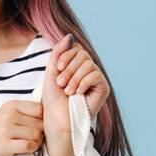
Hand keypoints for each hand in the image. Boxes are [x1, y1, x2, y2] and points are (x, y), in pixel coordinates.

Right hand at [0, 97, 44, 155]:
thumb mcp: (6, 117)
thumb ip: (24, 113)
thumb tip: (51, 113)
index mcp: (11, 105)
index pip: (40, 109)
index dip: (42, 120)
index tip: (35, 128)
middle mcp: (8, 115)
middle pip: (40, 123)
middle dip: (40, 133)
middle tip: (31, 139)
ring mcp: (5, 129)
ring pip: (36, 135)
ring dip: (36, 142)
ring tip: (28, 145)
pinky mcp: (4, 145)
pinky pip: (29, 145)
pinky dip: (31, 149)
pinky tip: (25, 150)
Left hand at [41, 34, 110, 155]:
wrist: (58, 120)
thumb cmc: (53, 100)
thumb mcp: (52, 72)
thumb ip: (59, 52)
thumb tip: (69, 35)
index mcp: (76, 65)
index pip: (76, 47)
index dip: (66, 55)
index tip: (58, 68)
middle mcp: (88, 69)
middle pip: (82, 54)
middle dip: (69, 68)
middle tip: (61, 84)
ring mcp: (96, 78)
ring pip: (88, 64)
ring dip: (74, 78)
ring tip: (68, 91)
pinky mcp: (103, 88)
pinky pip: (95, 74)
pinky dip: (83, 83)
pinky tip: (78, 94)